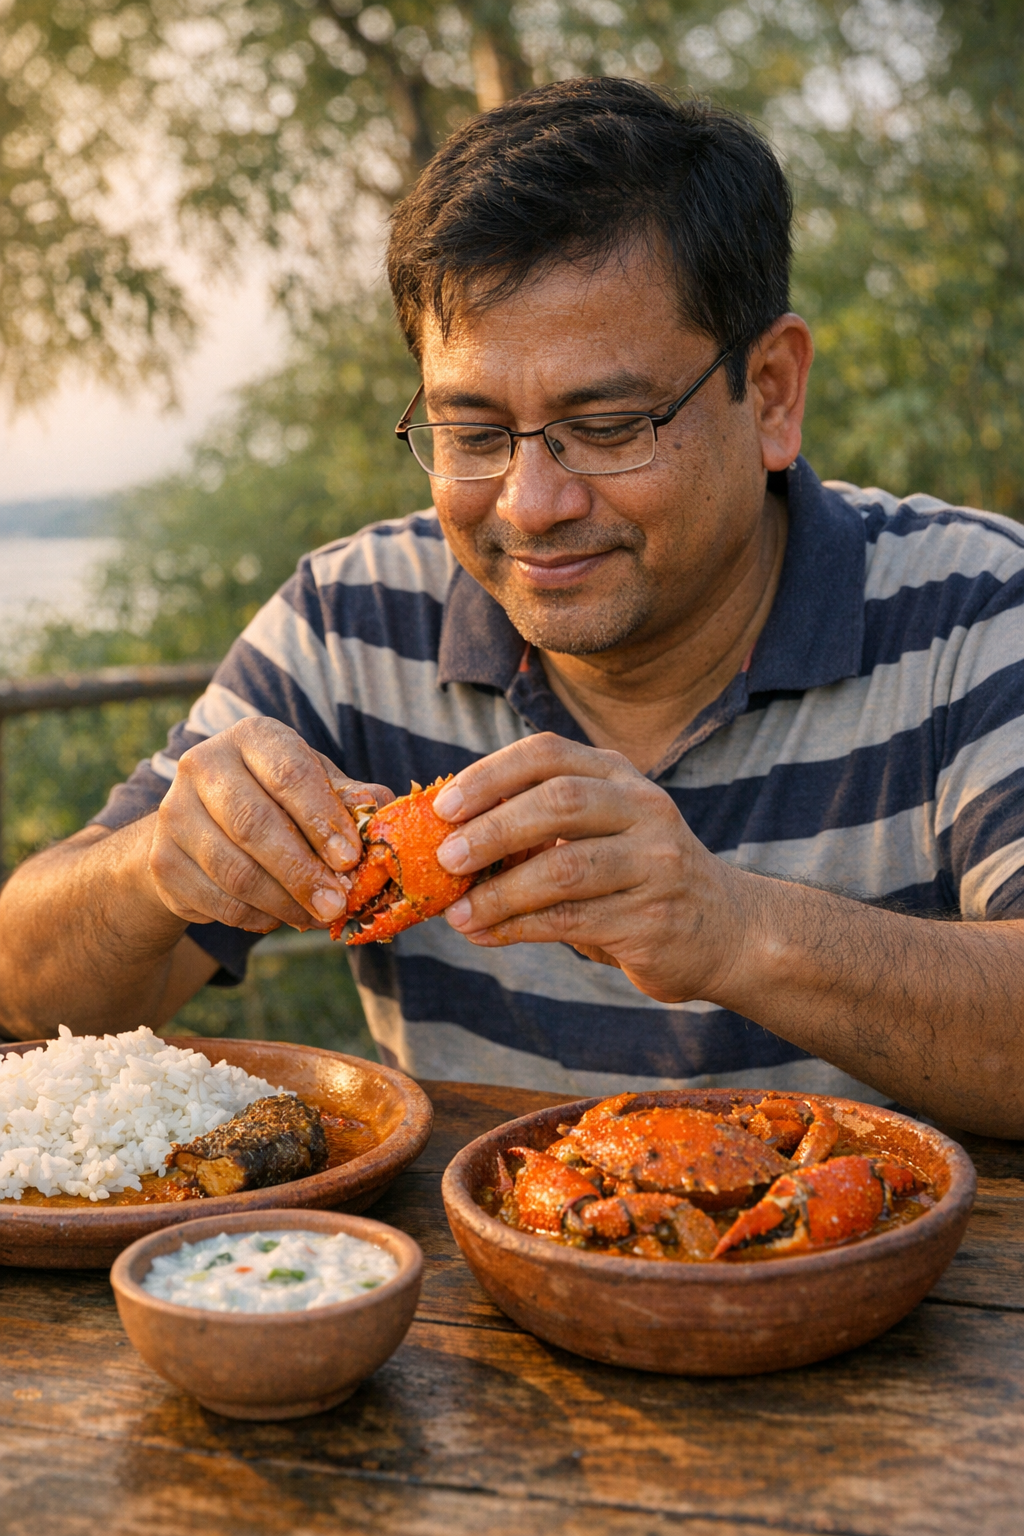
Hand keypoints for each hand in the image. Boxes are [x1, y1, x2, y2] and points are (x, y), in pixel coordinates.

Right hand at [147, 718, 391, 932]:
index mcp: (252, 737)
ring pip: (234, 869)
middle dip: (302, 871)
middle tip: (336, 904)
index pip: (289, 774)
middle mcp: (203, 764)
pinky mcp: (162, 860)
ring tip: (316, 917)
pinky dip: (254, 917)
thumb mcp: (314, 786)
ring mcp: (175, 812)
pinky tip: (279, 919)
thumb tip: (382, 809)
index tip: (350, 859)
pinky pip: (215, 899)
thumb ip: (347, 798)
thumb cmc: (274, 798)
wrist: (199, 825)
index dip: (322, 819)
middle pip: (255, 824)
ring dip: (282, 902)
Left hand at [432, 733, 747, 1004]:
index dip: (490, 776)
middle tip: (445, 858)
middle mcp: (643, 810)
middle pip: (559, 802)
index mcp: (620, 777)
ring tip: (457, 913)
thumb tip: (449, 838)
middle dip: (493, 829)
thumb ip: (541, 825)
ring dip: (499, 893)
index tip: (443, 806)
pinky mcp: (653, 919)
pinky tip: (486, 934)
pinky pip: (572, 921)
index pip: (549, 754)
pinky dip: (518, 928)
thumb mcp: (604, 830)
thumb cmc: (640, 875)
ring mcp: (654, 864)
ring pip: (564, 869)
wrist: (730, 930)